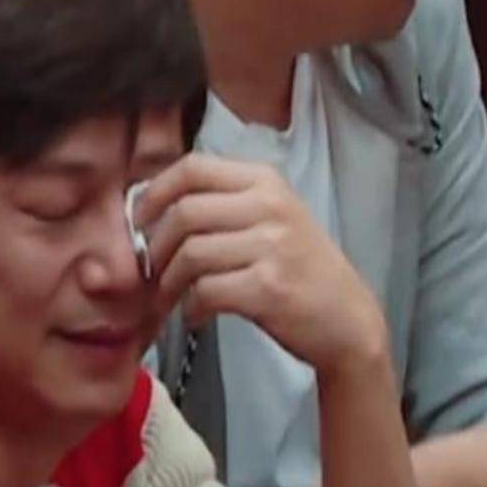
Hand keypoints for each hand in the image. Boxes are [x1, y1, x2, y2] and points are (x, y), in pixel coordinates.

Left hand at [137, 154, 387, 375]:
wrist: (347, 319)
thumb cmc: (300, 269)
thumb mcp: (271, 219)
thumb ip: (221, 206)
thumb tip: (151, 209)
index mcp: (264, 181)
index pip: (192, 167)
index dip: (154, 193)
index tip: (139, 221)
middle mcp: (269, 206)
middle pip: (183, 213)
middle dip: (155, 247)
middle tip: (152, 271)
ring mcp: (272, 246)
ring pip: (190, 254)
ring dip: (169, 283)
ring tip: (172, 298)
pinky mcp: (269, 287)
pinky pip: (206, 291)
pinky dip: (191, 308)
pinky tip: (197, 316)